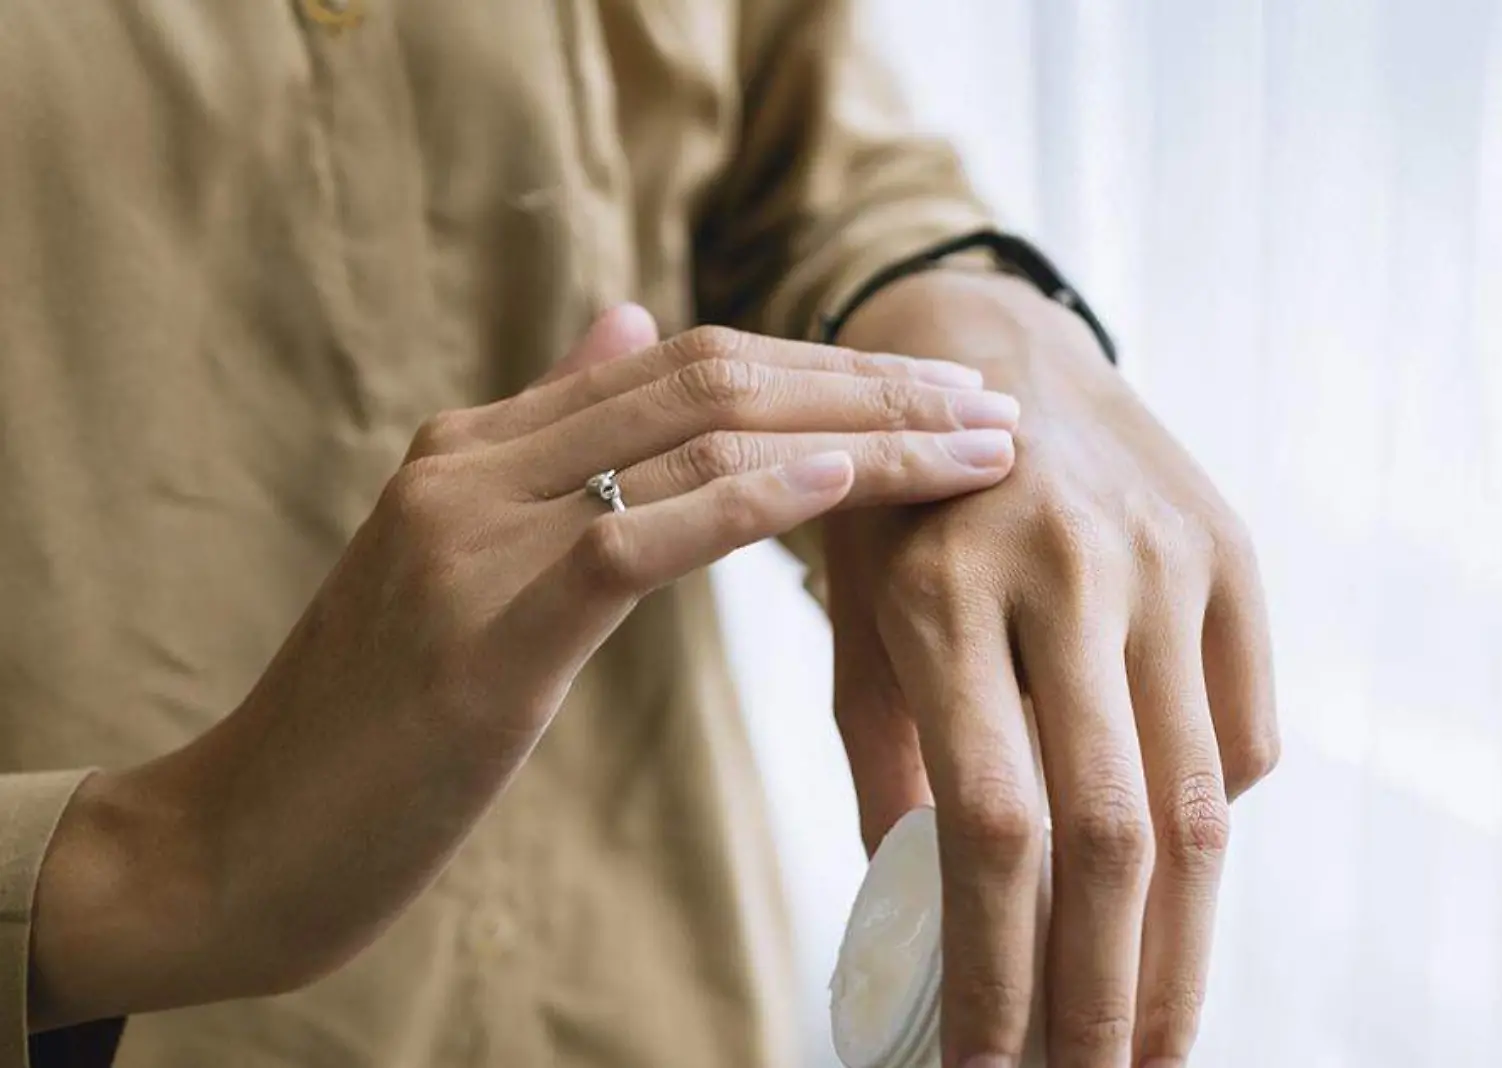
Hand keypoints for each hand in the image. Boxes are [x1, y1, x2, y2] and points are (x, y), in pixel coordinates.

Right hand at [29, 306, 1022, 1028]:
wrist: (237, 845)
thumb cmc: (373, 726)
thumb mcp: (465, 561)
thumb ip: (549, 443)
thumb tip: (631, 329)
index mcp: (478, 444)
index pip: (688, 364)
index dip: (828, 369)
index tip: (941, 400)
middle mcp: (473, 464)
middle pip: (712, 379)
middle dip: (871, 389)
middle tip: (995, 412)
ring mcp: (469, 537)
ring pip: (693, 438)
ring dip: (856, 438)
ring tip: (974, 452)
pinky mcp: (481, 633)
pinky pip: (634, 537)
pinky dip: (748, 502)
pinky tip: (842, 484)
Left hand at [829, 273, 1278, 1066]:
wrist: (992, 346)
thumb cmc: (897, 506)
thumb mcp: (857, 614)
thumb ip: (887, 759)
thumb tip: (920, 915)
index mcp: (944, 588)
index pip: (988, 822)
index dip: (994, 966)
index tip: (984, 1067)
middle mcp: (1069, 569)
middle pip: (1111, 832)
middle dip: (1104, 996)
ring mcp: (1167, 560)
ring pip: (1199, 801)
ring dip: (1182, 950)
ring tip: (1156, 1045)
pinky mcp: (1235, 556)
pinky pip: (1247, 736)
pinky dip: (1213, 828)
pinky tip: (1176, 891)